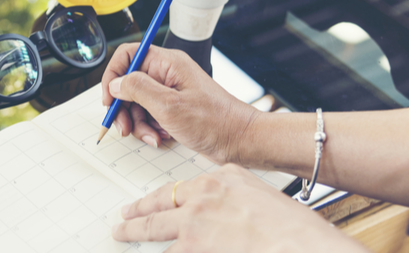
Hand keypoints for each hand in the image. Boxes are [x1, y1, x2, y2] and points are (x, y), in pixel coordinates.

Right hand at [101, 43, 257, 163]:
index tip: (109, 99)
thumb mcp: (169, 106)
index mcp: (167, 63)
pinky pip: (148, 115)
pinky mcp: (172, 108)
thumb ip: (138, 90)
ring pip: (136, 103)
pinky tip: (159, 138)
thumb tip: (116, 83)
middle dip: (123, 107)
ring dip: (137, 123)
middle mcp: (167, 73)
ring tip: (150, 136)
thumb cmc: (214, 122)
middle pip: (128, 83)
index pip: (127, 55)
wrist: (239, 141)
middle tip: (124, 127)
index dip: (113, 76)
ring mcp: (169, 91)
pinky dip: (149, 128)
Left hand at [112, 164, 366, 251]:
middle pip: (158, 204)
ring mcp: (194, 225)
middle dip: (136, 212)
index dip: (161, 197)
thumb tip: (221, 207)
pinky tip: (144, 252)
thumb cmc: (293, 227)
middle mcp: (202, 196)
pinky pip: (167, 252)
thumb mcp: (261, 194)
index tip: (150, 202)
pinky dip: (159, 252)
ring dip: (137, 235)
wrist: (302, 246)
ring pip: (155, 231)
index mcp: (221, 178)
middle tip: (123, 218)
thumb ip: (234, 194)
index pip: (181, 187)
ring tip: (123, 237)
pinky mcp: (192, 248)